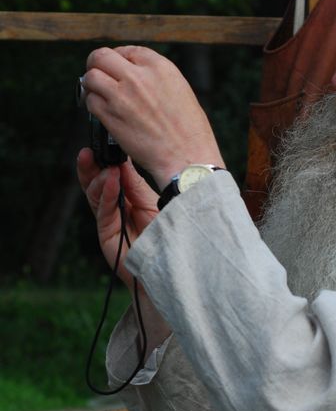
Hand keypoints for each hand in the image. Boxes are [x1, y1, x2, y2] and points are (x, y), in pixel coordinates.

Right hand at [77, 148, 158, 289]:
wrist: (172, 266)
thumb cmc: (169, 235)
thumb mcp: (153, 203)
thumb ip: (135, 185)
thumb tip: (122, 161)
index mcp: (129, 199)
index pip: (112, 176)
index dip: (107, 161)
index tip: (105, 144)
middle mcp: (117, 209)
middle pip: (97, 184)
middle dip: (91, 167)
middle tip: (89, 152)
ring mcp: (110, 223)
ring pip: (95, 196)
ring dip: (98, 179)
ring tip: (106, 167)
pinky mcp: (107, 236)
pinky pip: (104, 212)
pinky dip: (107, 195)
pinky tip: (110, 181)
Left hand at [82, 45, 224, 188]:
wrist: (186, 157)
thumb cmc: (189, 131)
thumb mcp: (181, 91)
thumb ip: (157, 78)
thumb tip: (135, 75)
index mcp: (160, 67)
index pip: (128, 50)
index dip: (120, 59)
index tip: (118, 69)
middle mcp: (139, 77)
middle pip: (102, 56)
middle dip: (97, 64)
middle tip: (99, 75)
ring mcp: (122, 96)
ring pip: (91, 77)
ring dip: (92, 85)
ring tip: (97, 93)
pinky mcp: (111, 116)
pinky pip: (91, 101)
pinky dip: (93, 104)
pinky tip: (101, 110)